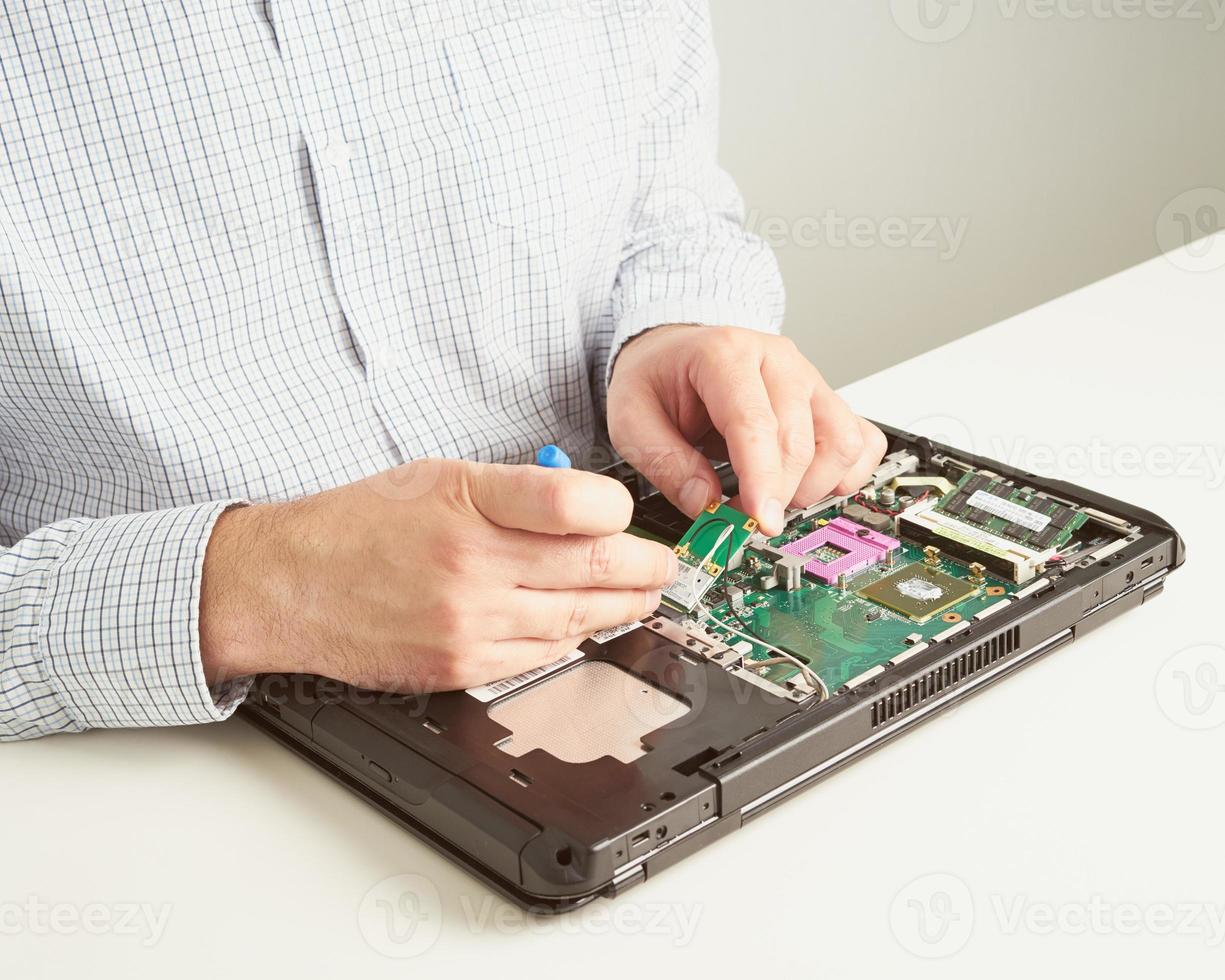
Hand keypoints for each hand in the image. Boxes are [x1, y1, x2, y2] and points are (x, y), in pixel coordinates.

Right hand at [199, 460, 676, 691]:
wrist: (291, 583)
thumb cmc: (362, 523)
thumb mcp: (437, 475)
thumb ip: (513, 489)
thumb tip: (585, 507)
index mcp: (467, 500)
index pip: (576, 503)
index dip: (621, 510)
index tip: (631, 513)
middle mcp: (470, 562)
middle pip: (592, 565)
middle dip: (646, 566)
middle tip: (666, 565)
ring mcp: (467, 621)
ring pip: (576, 618)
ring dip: (622, 607)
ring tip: (643, 596)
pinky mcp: (460, 666)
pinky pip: (541, 655)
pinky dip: (574, 638)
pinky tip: (591, 625)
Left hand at [608, 325, 887, 534]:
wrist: (675, 351)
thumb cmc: (657, 378)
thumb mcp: (631, 419)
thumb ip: (666, 464)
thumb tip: (708, 507)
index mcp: (725, 354)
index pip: (756, 423)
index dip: (762, 480)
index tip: (760, 522)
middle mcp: (777, 360)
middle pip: (800, 442)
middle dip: (776, 495)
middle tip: (743, 518)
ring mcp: (810, 378)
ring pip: (843, 442)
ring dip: (814, 487)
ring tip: (773, 497)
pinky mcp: (827, 399)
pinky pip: (863, 440)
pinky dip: (845, 474)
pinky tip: (809, 484)